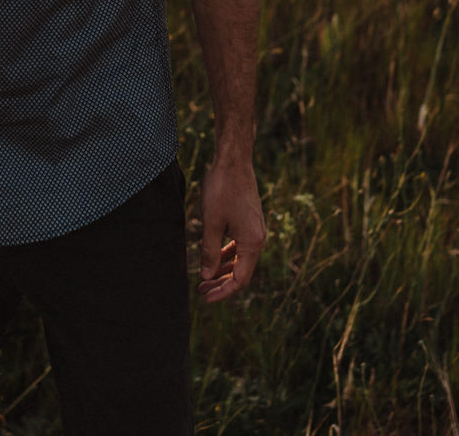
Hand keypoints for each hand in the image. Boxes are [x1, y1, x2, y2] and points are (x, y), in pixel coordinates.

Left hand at [197, 155, 265, 302]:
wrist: (233, 160)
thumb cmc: (222, 190)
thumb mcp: (211, 223)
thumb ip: (210, 252)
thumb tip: (207, 276)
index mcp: (252, 242)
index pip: (240, 279)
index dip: (223, 292)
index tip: (205, 298)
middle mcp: (258, 238)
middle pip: (241, 271)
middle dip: (221, 282)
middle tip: (200, 289)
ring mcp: (254, 228)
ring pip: (240, 258)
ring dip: (223, 269)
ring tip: (204, 277)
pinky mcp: (249, 220)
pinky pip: (239, 245)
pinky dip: (226, 254)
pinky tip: (212, 257)